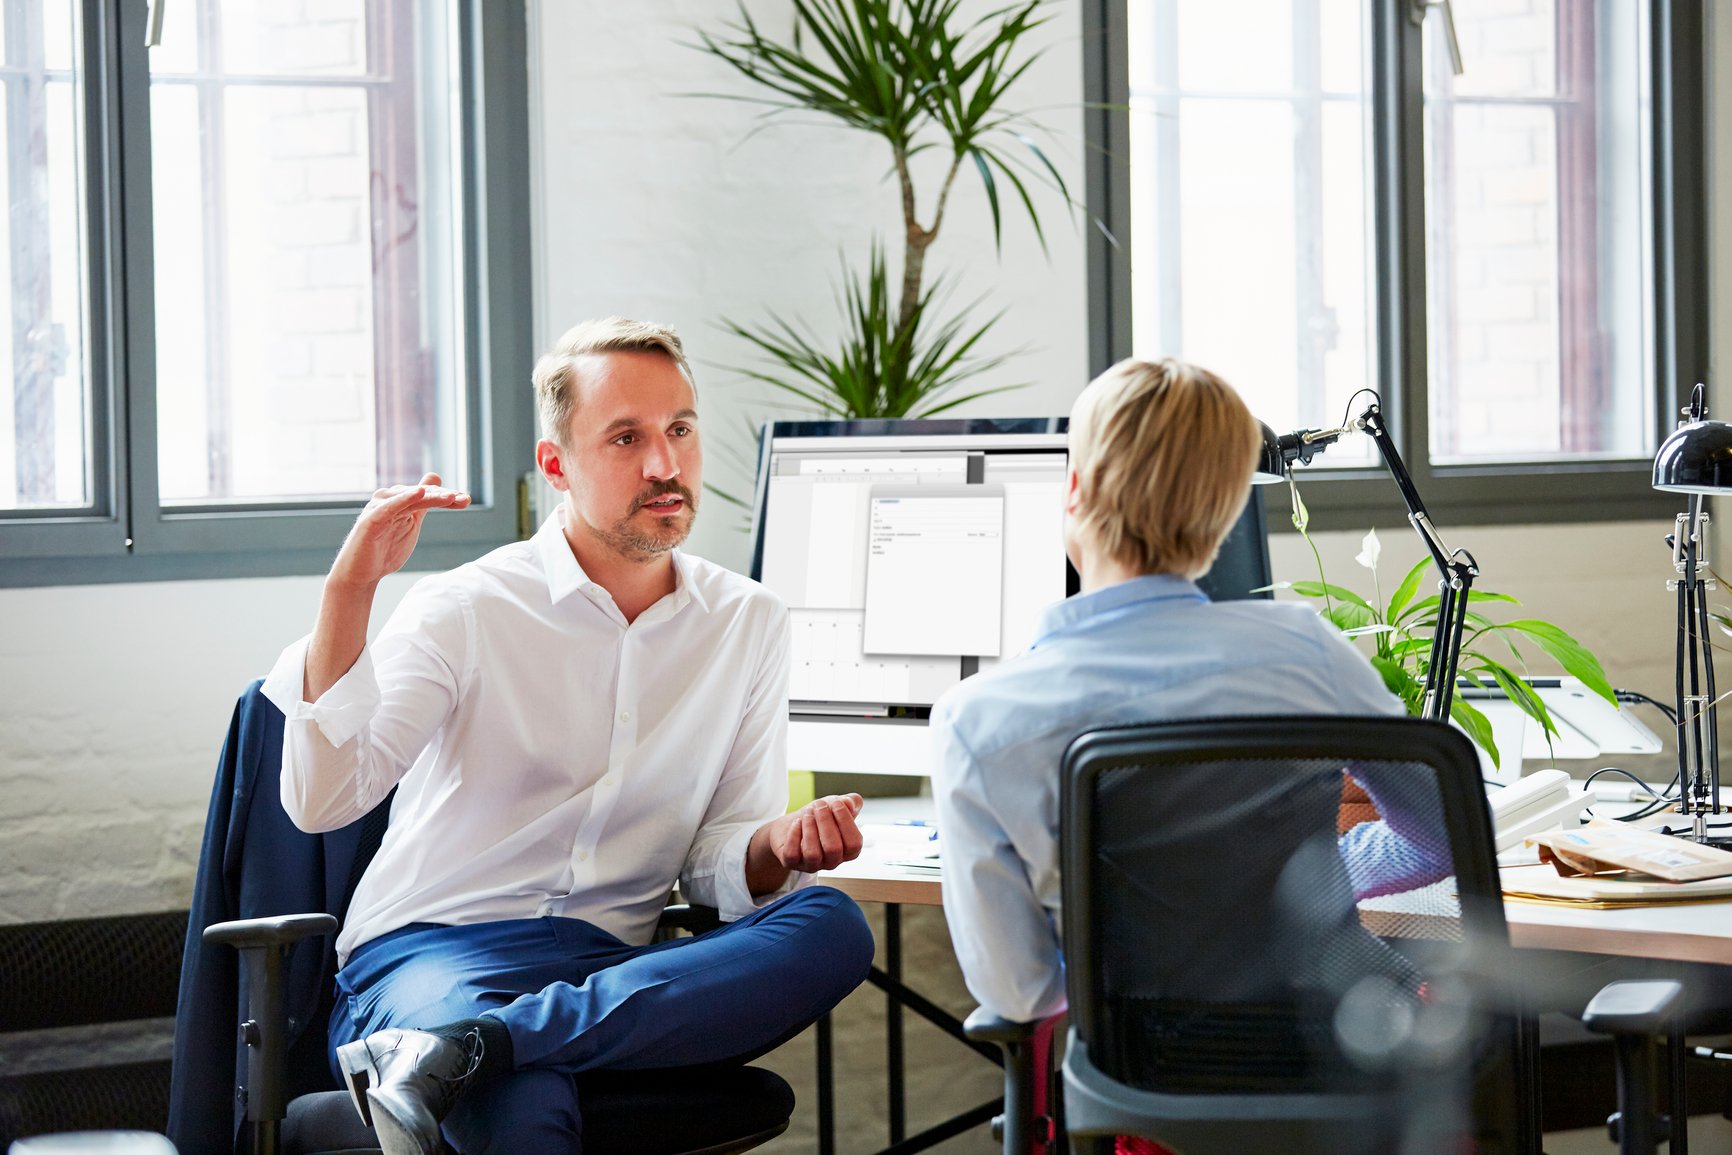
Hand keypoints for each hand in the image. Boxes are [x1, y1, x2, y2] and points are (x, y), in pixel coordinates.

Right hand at [330, 472, 470, 589]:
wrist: (360, 574)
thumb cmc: (385, 549)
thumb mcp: (411, 523)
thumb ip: (423, 502)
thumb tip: (435, 479)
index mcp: (399, 500)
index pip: (427, 494)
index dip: (446, 496)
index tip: (466, 499)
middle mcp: (388, 499)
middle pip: (420, 494)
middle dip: (443, 496)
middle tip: (464, 498)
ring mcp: (378, 508)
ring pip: (409, 499)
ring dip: (430, 496)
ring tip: (450, 497)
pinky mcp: (371, 520)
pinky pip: (389, 507)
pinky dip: (404, 499)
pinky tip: (419, 493)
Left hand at [770, 793, 864, 872]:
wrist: (794, 822)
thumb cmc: (820, 817)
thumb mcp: (837, 805)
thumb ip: (851, 802)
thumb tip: (850, 804)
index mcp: (848, 851)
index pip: (854, 844)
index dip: (846, 821)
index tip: (836, 802)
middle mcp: (831, 862)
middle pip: (833, 849)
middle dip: (825, 822)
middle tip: (818, 804)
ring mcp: (811, 865)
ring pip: (812, 854)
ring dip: (810, 828)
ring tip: (807, 813)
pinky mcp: (792, 862)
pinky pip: (792, 854)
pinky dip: (794, 835)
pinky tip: (796, 822)